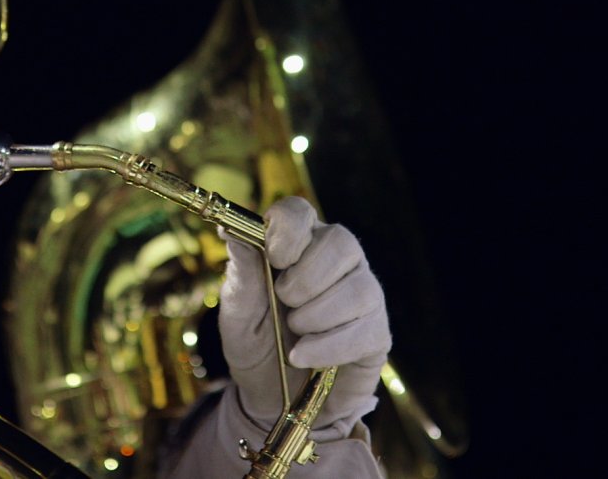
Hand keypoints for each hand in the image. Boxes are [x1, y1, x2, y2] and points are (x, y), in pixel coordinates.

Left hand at [218, 197, 390, 439]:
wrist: (272, 397)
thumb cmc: (255, 344)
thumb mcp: (237, 313)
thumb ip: (241, 274)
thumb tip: (231, 231)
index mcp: (297, 244)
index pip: (299, 211)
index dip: (289, 230)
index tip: (274, 258)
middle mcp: (337, 260)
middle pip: (341, 241)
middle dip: (306, 279)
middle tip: (284, 302)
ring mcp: (362, 293)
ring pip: (358, 288)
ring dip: (316, 316)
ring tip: (293, 333)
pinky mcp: (376, 331)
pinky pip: (366, 329)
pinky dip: (328, 347)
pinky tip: (304, 356)